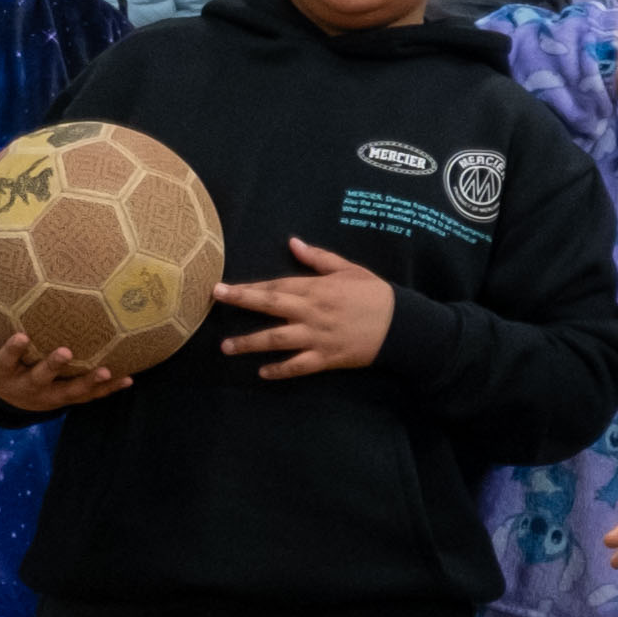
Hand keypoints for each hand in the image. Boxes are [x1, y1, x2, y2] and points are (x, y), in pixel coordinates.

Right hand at [0, 298, 129, 414]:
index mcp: (4, 372)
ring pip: (70, 392)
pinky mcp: (68, 399)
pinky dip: (108, 389)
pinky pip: (90, 396)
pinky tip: (129, 378)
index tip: (22, 337)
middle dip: (52, 367)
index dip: (13, 351)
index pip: (6, 361)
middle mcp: (28, 387)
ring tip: (107, 370)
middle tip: (65, 352)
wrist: (10, 400)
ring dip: (89, 382)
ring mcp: (50, 395)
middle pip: (40, 378)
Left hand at [215, 239, 396, 377]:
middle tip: (215, 302)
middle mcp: (312, 312)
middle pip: (271, 307)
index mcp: (317, 289)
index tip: (223, 286)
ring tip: (227, 347)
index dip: (249, 286)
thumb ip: (318, 259)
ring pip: (278, 340)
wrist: (401, 326)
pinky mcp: (326, 358)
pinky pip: (299, 366)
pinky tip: (262, 373)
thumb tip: (293, 243)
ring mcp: (318, 337)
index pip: (276, 285)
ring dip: (250, 343)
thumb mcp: (349, 269)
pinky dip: (280, 371)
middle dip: (242, 302)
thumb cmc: (375, 294)